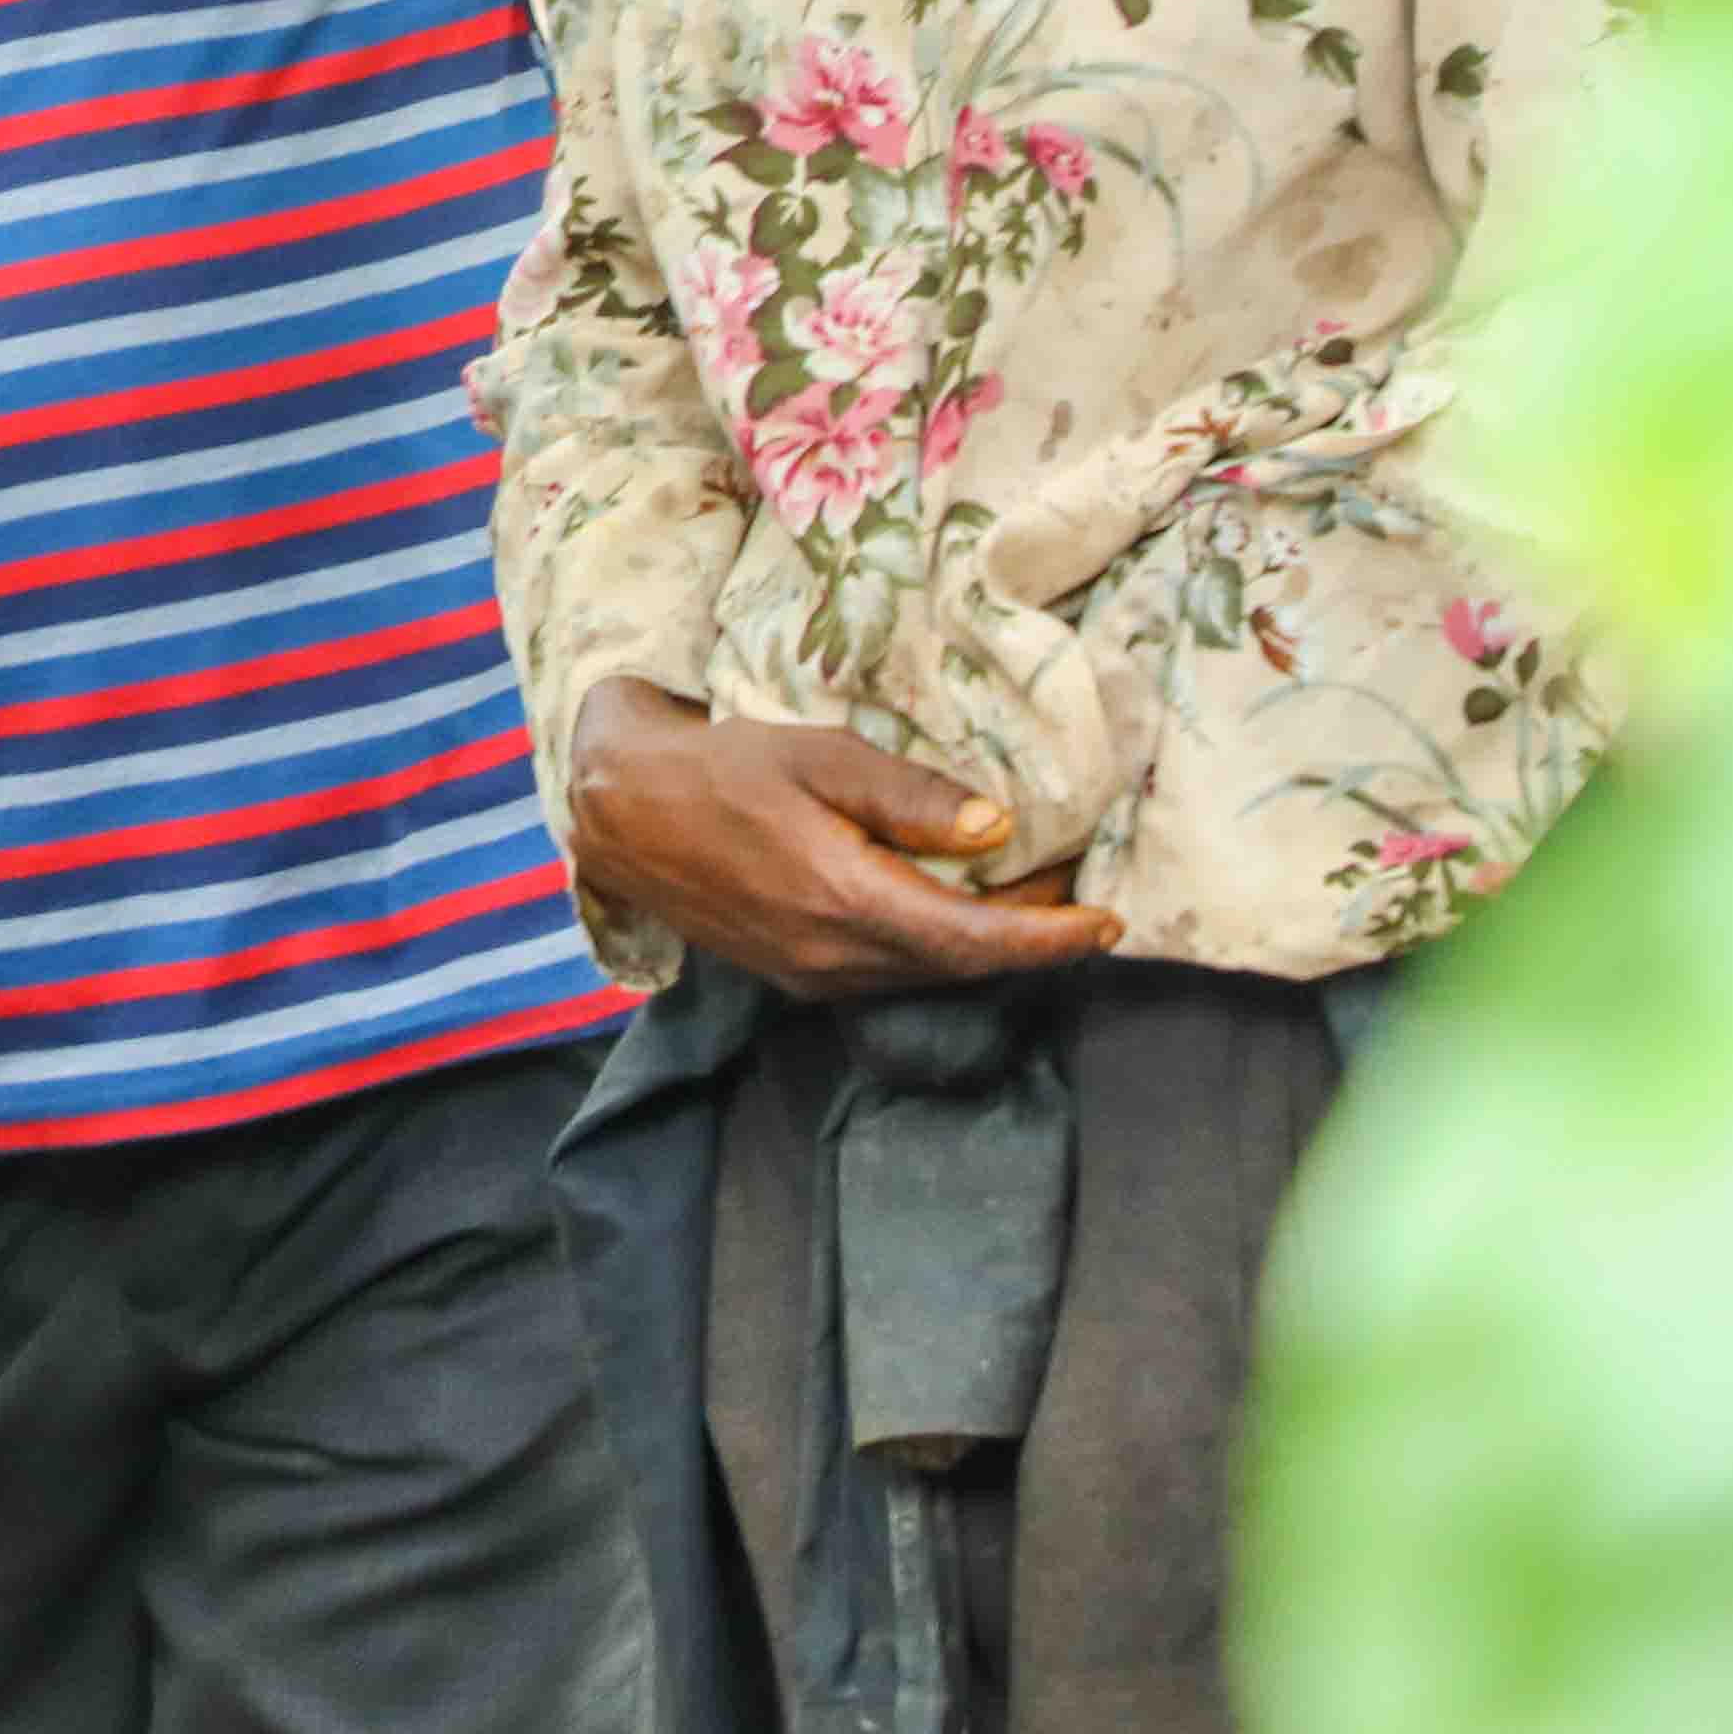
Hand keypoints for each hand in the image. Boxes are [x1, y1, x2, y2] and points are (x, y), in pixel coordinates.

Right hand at [564, 677, 1119, 1002]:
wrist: (623, 813)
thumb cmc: (723, 768)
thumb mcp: (819, 756)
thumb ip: (909, 798)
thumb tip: (999, 829)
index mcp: (846, 902)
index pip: (975, 942)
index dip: (1051, 938)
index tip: (1108, 921)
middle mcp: (834, 959)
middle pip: (962, 965)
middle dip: (1030, 934)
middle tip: (1079, 884)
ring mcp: (812, 978)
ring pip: (928, 972)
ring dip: (985, 942)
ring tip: (1030, 892)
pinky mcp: (796, 977)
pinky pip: (891, 971)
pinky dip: (938, 945)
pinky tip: (952, 904)